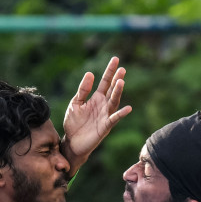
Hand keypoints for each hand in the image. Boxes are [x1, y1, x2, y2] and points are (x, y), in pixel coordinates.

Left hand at [60, 56, 130, 170]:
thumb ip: (83, 90)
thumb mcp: (75, 103)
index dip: (110, 71)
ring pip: (114, 101)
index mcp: (96, 98)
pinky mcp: (105, 126)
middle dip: (117, 79)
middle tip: (122, 68)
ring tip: (121, 81)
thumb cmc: (74, 123)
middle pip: (112, 89)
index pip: (105, 82)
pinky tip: (128, 108)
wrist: (72, 142)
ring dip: (118, 92)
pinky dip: (121, 114)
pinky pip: (114, 119)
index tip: (115, 59)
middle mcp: (103, 105)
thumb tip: (90, 73)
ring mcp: (105, 115)